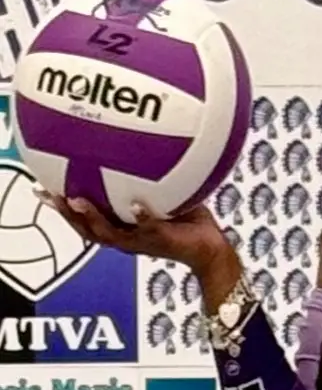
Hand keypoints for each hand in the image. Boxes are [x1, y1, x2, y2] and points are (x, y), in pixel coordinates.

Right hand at [41, 191, 229, 273]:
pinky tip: (136, 205)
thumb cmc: (187, 220)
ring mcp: (142, 241)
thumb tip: (140, 141)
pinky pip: (150, 229)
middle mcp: (126, 237)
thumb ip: (148, 176)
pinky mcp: (163, 240)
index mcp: (121, 228)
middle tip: (49, 194)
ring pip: (108, 234)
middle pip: (86, 229)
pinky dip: (143, 218)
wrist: (211, 248)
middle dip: (66, 213)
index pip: (84, 219)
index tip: (42, 188)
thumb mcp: (163, 194)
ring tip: (78, 200)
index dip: (62, 207)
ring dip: (92, 218)